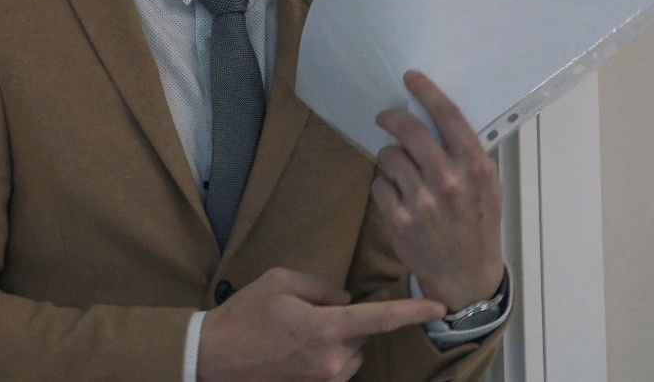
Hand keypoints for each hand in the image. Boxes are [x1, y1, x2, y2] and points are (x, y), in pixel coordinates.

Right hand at [198, 267, 444, 380]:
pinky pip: (337, 367)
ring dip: (338, 339)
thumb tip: (345, 300)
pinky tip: (296, 347)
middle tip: (308, 311)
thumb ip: (321, 287)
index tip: (440, 308)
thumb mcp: (280, 282)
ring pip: (351, 353)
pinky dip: (327, 353)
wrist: (213, 357)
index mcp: (325, 329)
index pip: (379, 319)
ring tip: (297, 332)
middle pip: (363, 335)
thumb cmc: (244, 315)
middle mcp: (333, 360)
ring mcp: (325, 380)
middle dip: (347, 320)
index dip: (412, 312)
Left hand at [371, 70, 503, 310]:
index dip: (427, 91)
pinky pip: (378, 185)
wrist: (466, 276)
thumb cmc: (478, 225)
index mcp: (474, 166)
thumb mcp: (488, 186)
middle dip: (392, 118)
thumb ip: (466, 154)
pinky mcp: (398, 219)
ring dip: (389, 157)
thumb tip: (438, 117)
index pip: (448, 116)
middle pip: (409, 130)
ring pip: (389, 156)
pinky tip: (397, 198)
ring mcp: (421, 200)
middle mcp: (448, 180)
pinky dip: (384, 187)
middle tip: (386, 117)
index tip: (411, 77)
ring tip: (399, 169)